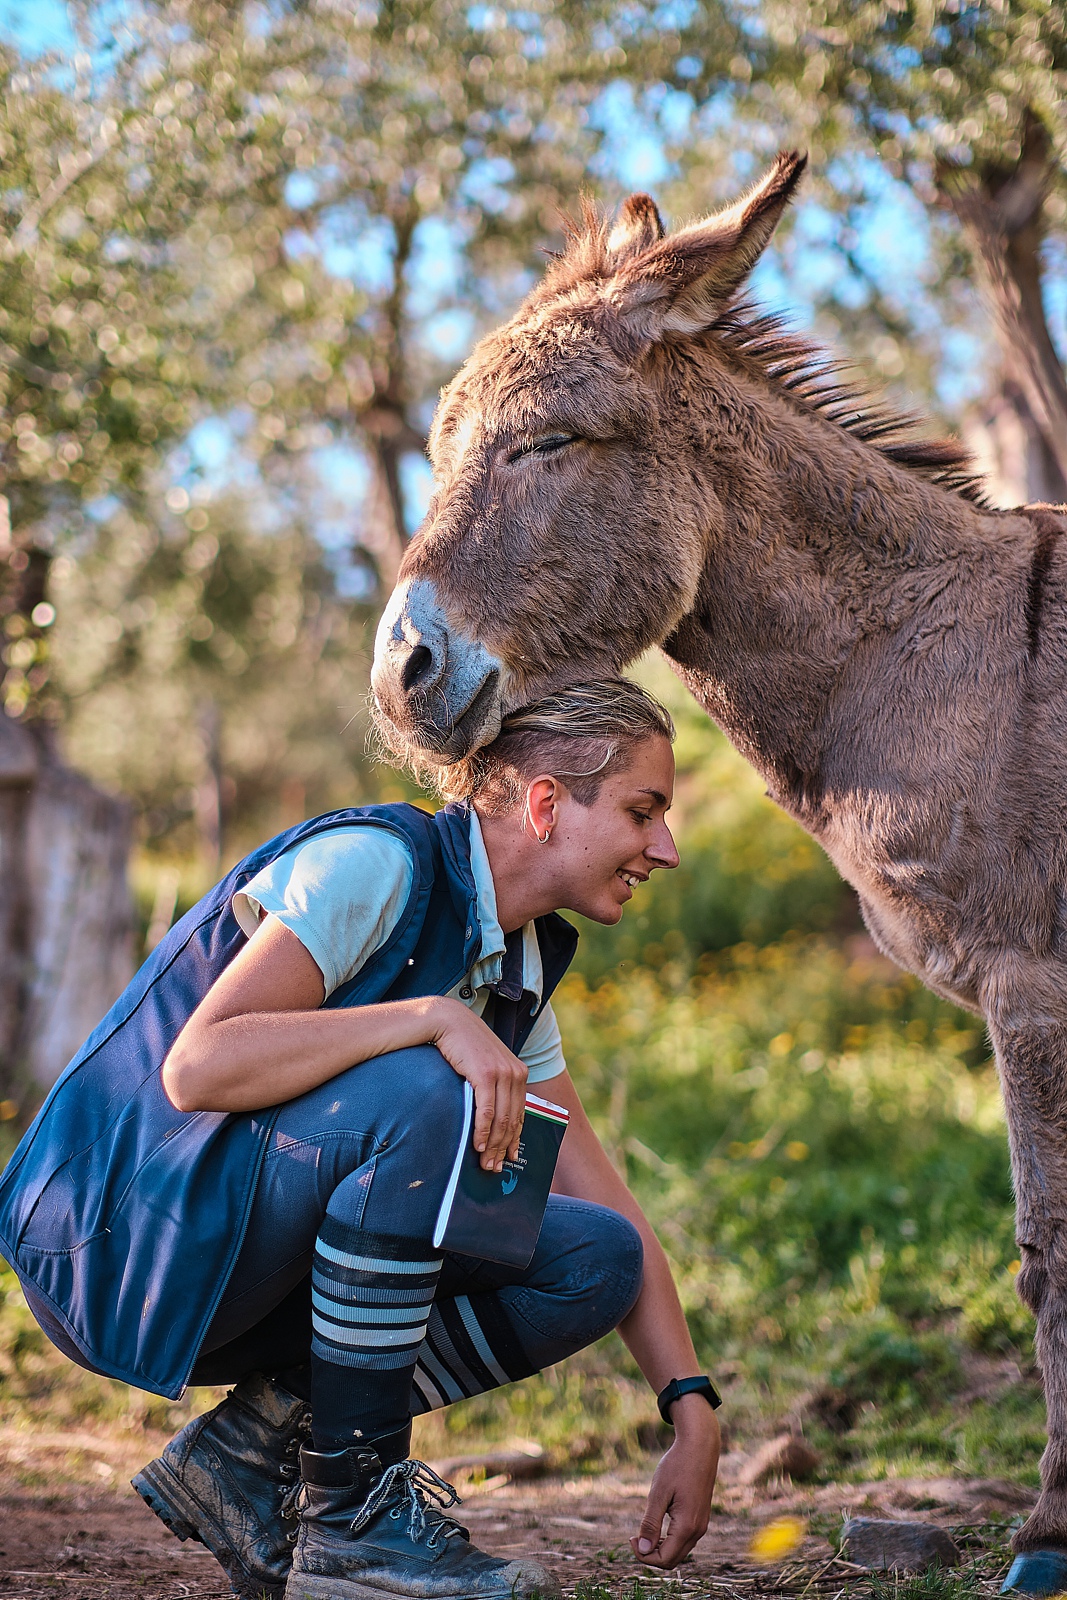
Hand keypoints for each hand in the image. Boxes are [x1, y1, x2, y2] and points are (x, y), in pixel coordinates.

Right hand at [428, 998, 527, 1171]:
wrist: (448, 1021)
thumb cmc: (463, 1046)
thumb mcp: (485, 1066)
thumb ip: (493, 1086)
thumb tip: (491, 1119)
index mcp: (519, 1073)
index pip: (519, 1114)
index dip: (514, 1139)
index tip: (508, 1158)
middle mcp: (516, 1073)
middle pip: (512, 1120)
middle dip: (503, 1148)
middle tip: (493, 1167)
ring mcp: (503, 1073)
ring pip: (501, 1119)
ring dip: (492, 1145)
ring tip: (485, 1163)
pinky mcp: (486, 1074)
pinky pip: (486, 1111)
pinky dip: (482, 1131)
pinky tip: (477, 1145)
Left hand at [631, 1398, 719, 1568]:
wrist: (700, 1446)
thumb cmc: (677, 1466)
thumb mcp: (658, 1493)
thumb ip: (650, 1523)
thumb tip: (642, 1550)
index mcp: (687, 1527)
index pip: (664, 1559)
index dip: (643, 1556)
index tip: (630, 1538)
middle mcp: (698, 1531)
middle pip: (672, 1560)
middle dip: (651, 1555)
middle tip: (635, 1538)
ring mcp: (702, 1525)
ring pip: (679, 1552)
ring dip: (660, 1549)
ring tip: (644, 1532)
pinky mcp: (701, 1518)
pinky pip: (685, 1541)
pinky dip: (669, 1541)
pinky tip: (658, 1526)